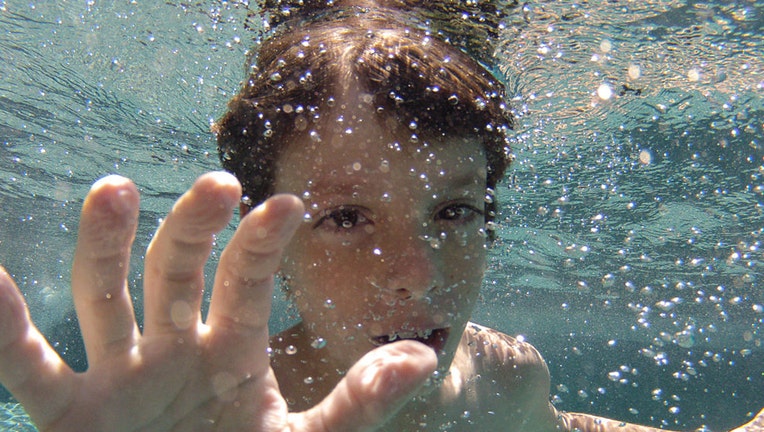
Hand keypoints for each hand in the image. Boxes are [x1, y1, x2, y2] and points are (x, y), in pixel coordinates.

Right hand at [0, 172, 436, 430]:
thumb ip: (359, 403)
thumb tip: (424, 357)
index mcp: (231, 350)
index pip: (246, 280)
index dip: (263, 244)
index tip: (288, 206)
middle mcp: (173, 348)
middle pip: (177, 270)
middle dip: (193, 226)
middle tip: (217, 184)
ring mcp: (119, 376)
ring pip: (105, 295)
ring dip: (105, 245)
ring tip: (113, 190)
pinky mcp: (69, 415)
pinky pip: (27, 366)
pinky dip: (2, 328)